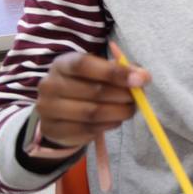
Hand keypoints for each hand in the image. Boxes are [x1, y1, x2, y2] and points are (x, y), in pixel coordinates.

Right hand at [35, 52, 150, 147]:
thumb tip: (144, 77)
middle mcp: (50, 85)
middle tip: (137, 97)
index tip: (139, 80)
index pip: (85, 65)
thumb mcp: (99, 71)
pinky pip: (87, 129)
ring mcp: (48, 109)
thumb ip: (122, 70)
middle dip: (123, 94)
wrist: (57, 110)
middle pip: (93, 91)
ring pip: (92, 113)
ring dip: (119, 112)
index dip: (114, 72)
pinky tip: (116, 120)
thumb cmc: (85, 83)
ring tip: (130, 109)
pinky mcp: (53, 130)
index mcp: (62, 64)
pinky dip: (108, 124)